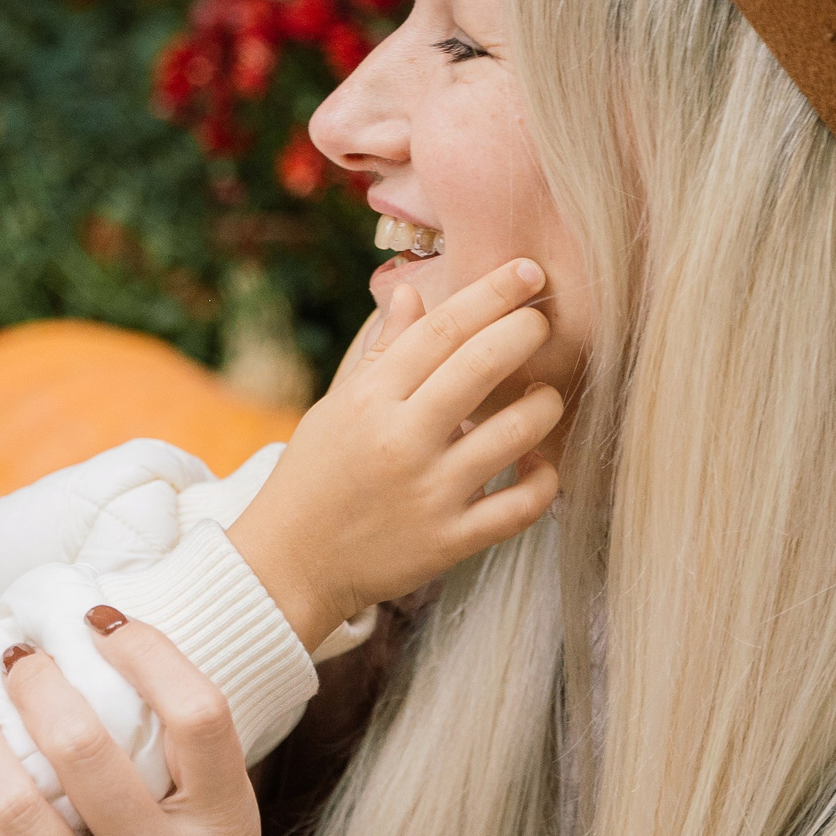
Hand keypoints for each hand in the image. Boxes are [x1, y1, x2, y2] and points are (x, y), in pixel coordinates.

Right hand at [230, 259, 561, 646]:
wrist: (290, 564)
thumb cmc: (316, 474)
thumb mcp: (337, 405)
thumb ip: (381, 350)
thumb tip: (414, 292)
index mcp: (370, 399)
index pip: (442, 328)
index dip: (492, 293)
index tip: (526, 271)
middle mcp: (401, 440)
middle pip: (483, 365)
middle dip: (527, 331)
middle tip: (542, 322)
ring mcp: (430, 493)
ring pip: (516, 431)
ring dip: (544, 403)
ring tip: (544, 396)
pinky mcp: (451, 541)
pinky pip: (522, 505)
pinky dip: (545, 478)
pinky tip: (539, 462)